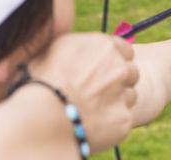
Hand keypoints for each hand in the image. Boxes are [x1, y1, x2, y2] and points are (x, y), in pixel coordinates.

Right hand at [29, 33, 138, 152]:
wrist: (42, 115)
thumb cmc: (39, 81)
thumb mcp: (54, 50)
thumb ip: (78, 47)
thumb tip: (80, 50)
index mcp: (104, 46)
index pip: (125, 49)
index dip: (116, 59)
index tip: (104, 68)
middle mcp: (119, 67)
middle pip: (131, 72)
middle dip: (119, 80)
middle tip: (98, 91)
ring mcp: (124, 93)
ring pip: (130, 96)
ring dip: (116, 102)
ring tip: (91, 109)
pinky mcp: (124, 119)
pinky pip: (122, 119)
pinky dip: (110, 123)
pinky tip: (90, 124)